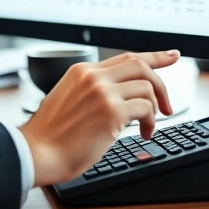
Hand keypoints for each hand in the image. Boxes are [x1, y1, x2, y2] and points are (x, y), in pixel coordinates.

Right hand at [18, 50, 180, 186]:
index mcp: (82, 71)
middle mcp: (93, 77)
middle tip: (167, 105)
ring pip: (147, 88)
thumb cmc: (50, 135)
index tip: (172, 55)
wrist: (36, 152)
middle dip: (161, 85)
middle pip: (141, 65)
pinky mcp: (111, 112)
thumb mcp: (68, 99)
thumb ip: (91, 91)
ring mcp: (103, 92)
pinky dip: (150, 122)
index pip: (126, 57)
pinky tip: (143, 133)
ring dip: (153, 110)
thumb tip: (121, 98)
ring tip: (146, 127)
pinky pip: (145, 109)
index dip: (154, 57)